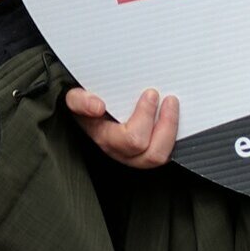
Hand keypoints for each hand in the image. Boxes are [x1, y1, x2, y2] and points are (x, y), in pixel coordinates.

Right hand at [64, 87, 178, 168]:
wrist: (87, 109)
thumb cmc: (85, 103)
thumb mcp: (75, 98)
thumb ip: (79, 100)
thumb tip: (96, 106)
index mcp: (105, 138)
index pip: (131, 139)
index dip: (145, 118)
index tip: (151, 93)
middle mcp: (121, 152)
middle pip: (151, 154)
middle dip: (165, 125)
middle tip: (169, 99)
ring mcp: (136, 156)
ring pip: (160, 157)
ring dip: (171, 131)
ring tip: (172, 106)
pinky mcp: (148, 152)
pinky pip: (166, 152)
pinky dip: (173, 136)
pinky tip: (173, 118)